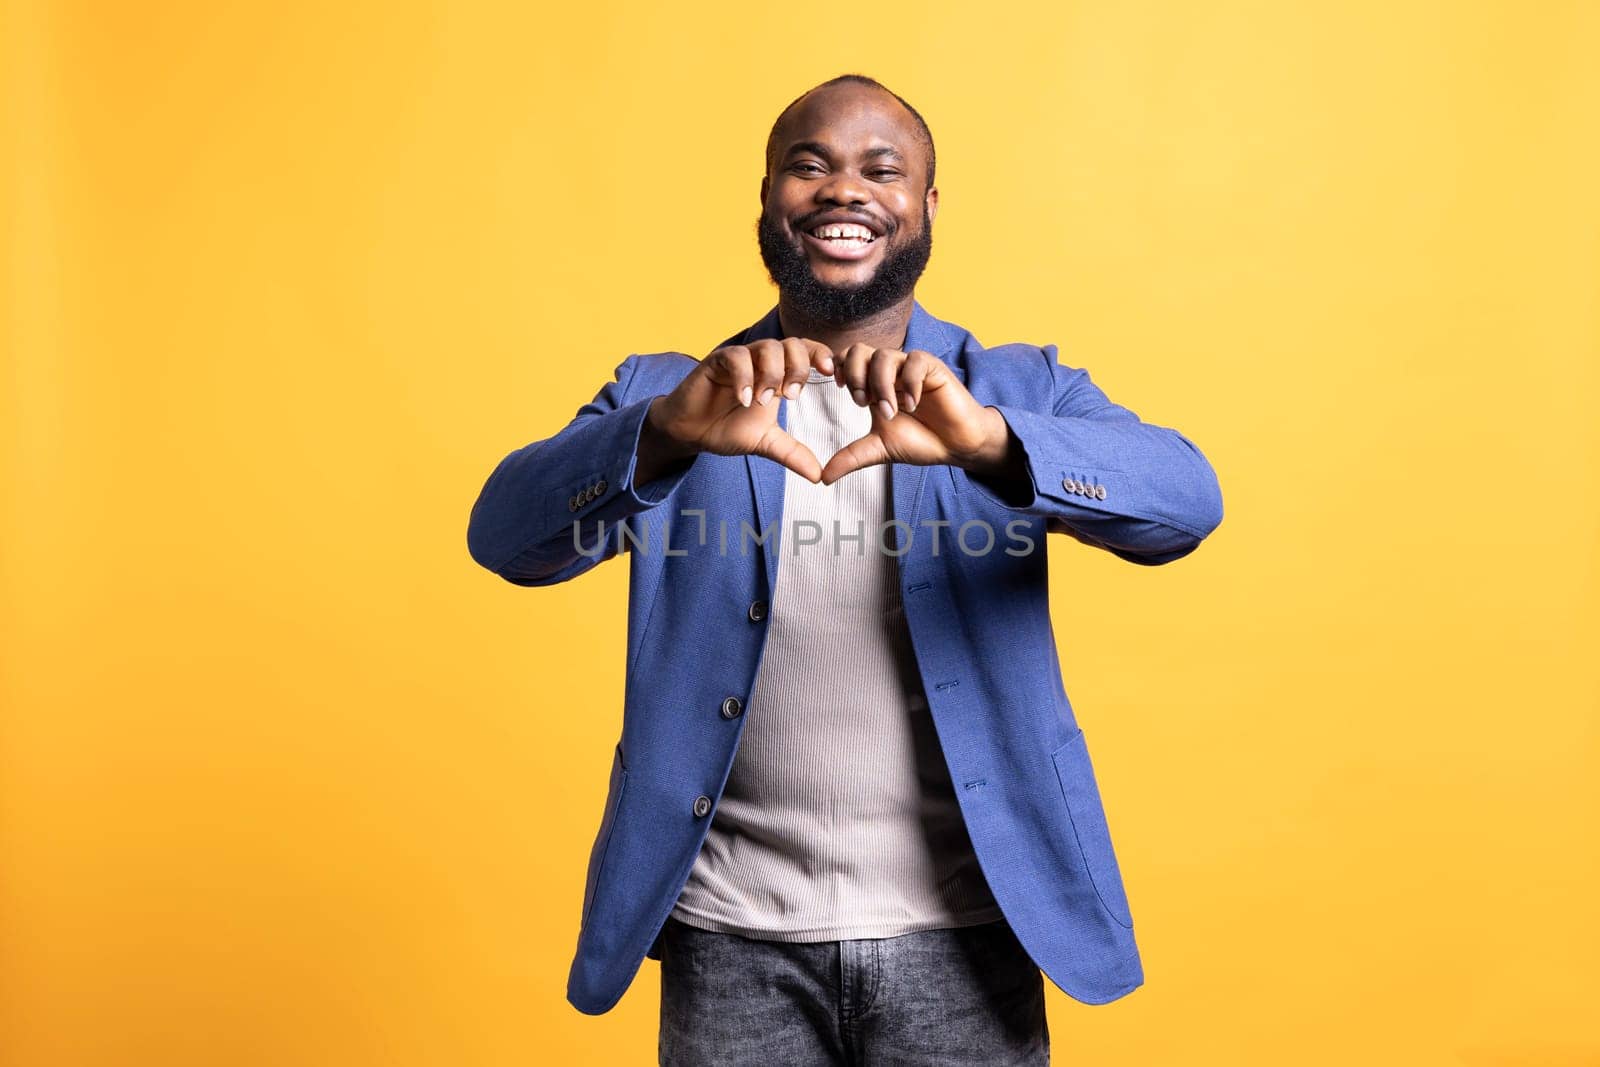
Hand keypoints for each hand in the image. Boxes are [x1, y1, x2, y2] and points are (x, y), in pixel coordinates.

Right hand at [644, 337, 836, 482]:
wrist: (691, 432)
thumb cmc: (726, 428)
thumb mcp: (765, 443)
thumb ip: (792, 454)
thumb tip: (818, 476)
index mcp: (778, 374)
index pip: (806, 352)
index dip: (822, 357)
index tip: (833, 377)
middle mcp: (761, 362)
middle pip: (791, 344)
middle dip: (798, 368)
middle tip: (792, 396)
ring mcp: (740, 359)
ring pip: (766, 347)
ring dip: (772, 373)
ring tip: (764, 401)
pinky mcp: (717, 362)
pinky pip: (736, 358)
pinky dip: (744, 376)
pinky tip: (744, 398)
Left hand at [819, 344, 1010, 484]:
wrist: (956, 446)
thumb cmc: (920, 441)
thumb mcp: (879, 449)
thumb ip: (851, 458)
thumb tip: (823, 479)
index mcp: (873, 384)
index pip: (847, 360)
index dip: (839, 369)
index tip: (840, 389)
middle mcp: (890, 371)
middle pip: (860, 350)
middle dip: (855, 375)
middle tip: (862, 402)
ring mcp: (910, 367)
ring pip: (884, 355)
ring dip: (881, 384)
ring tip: (889, 412)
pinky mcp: (933, 368)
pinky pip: (915, 361)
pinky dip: (909, 383)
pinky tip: (913, 405)